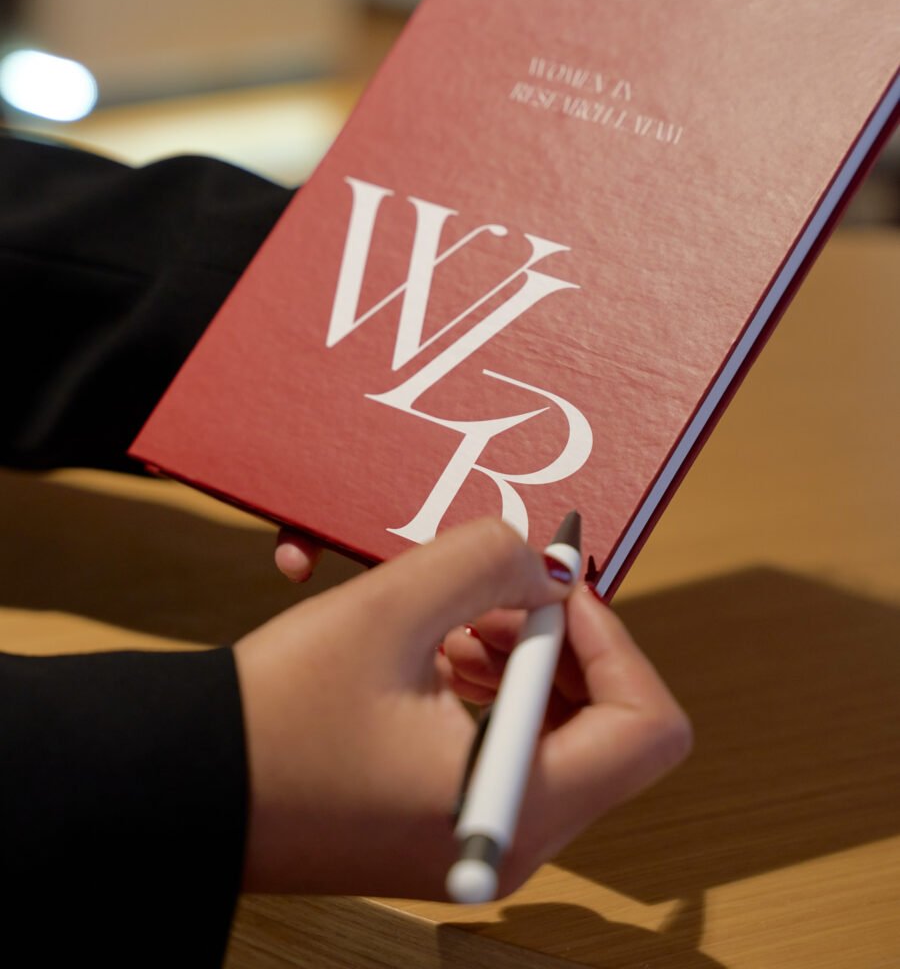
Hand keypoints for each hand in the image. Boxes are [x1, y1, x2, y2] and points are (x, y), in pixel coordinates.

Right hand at [236, 518, 690, 899]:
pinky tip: (438, 651)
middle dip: (565, 644)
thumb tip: (547, 565)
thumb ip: (488, 562)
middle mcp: (517, 840)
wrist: (188, 787)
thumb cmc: (280, 713)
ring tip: (460, 617)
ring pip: (562, 735)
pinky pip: (511, 749)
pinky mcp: (447, 825)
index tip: (551, 588)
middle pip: (611, 728)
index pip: (647, 726)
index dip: (614, 639)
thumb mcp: (392, 610)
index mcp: (521, 806)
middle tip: (503, 593)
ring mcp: (483, 839)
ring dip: (528, 662)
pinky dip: (494, 692)